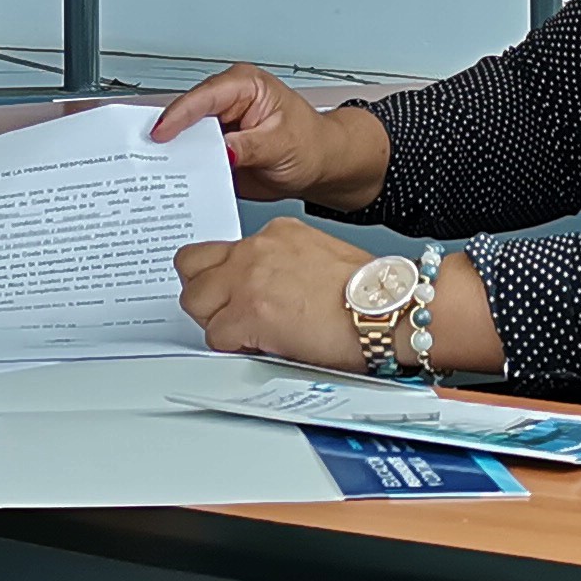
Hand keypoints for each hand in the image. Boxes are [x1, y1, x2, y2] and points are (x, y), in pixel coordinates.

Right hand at [153, 64, 387, 208]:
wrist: (320, 165)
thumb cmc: (310, 144)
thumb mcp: (281, 144)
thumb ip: (249, 146)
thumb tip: (222, 150)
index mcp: (244, 86)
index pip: (204, 97)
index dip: (179, 115)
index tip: (161, 134)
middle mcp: (227, 102)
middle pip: (186, 115)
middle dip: (168, 135)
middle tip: (148, 155)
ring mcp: (219, 126)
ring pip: (184, 137)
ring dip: (173, 155)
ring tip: (156, 171)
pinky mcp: (215, 148)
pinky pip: (193, 156)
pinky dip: (183, 169)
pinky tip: (174, 181)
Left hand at [176, 217, 383, 369]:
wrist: (388, 308)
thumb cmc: (369, 292)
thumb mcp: (319, 256)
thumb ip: (282, 264)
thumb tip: (267, 289)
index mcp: (276, 233)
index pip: (219, 249)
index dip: (220, 276)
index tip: (230, 291)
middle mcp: (256, 250)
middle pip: (192, 267)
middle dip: (205, 293)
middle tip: (228, 313)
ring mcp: (249, 280)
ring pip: (195, 301)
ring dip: (215, 321)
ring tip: (247, 333)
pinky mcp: (249, 314)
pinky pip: (215, 337)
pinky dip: (233, 347)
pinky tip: (262, 346)